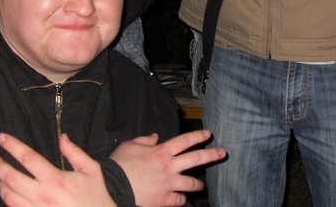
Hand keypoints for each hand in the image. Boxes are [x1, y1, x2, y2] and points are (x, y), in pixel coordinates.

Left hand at [0, 132, 114, 206]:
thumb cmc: (95, 195)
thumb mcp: (91, 169)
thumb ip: (75, 152)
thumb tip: (62, 137)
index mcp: (55, 178)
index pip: (28, 158)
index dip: (12, 146)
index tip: (1, 138)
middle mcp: (42, 194)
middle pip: (11, 177)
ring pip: (8, 196)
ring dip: (0, 184)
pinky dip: (7, 201)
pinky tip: (8, 194)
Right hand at [111, 129, 225, 206]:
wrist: (112, 188)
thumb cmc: (119, 165)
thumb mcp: (130, 145)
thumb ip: (145, 140)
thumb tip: (154, 137)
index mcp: (162, 151)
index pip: (185, 141)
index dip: (198, 136)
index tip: (207, 134)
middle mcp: (169, 166)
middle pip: (196, 159)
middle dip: (211, 155)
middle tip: (222, 153)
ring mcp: (168, 184)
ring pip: (191, 183)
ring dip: (197, 184)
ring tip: (201, 185)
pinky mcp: (163, 199)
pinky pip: (179, 200)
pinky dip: (181, 200)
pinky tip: (181, 199)